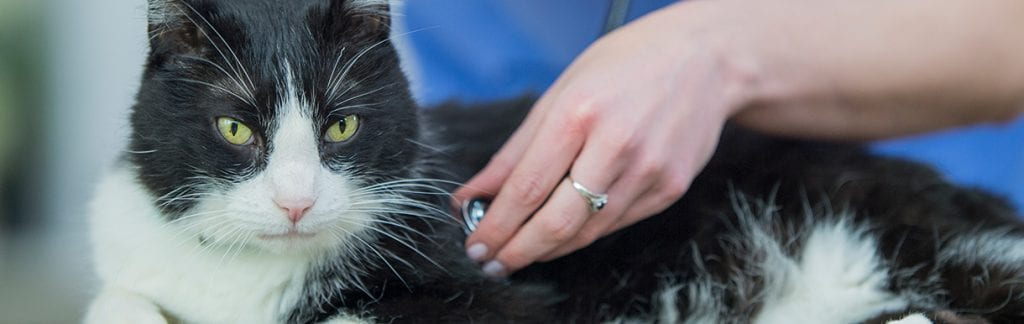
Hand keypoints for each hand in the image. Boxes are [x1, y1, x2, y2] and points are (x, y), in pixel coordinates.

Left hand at [454, 3, 755, 275]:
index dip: (496, 225)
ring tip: (520, 253)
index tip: (474, 244)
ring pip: (587, 232)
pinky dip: (582, 235)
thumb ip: (516, 150)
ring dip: (547, 250)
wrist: (705, 61)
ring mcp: (649, 171)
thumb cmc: (625, 67)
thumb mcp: (561, 92)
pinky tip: (562, 235)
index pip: (527, 187)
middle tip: (491, 262)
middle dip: (517, 251)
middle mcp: (617, 145)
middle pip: (557, 222)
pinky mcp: (670, 189)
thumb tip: (474, 195)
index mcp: (580, 113)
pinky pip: (615, 225)